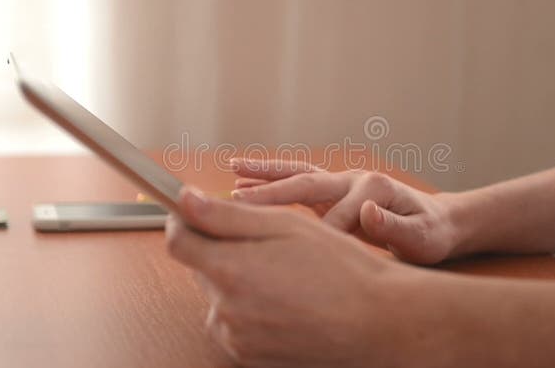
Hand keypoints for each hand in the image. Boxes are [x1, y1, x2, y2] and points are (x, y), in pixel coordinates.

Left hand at [166, 187, 409, 366]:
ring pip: (218, 295)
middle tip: (267, 245)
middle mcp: (225, 311)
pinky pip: (233, 322)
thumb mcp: (285, 225)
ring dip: (236, 280)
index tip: (196, 213)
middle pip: (200, 268)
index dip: (185, 221)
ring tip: (283, 275)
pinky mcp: (248, 356)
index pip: (177, 241)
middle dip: (222, 250)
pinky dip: (248, 308)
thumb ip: (226, 215)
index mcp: (230, 272)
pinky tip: (283, 299)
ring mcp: (236, 338)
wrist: (377, 321)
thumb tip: (184, 202)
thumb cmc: (340, 269)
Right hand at [230, 158, 464, 263]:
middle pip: (307, 183)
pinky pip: (295, 184)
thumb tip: (369, 214)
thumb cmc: (430, 234)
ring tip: (231, 171)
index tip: (294, 256)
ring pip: (296, 175)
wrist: (436, 223)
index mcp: (373, 188)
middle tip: (236, 201)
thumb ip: (396, 227)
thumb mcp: (422, 237)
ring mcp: (340, 183)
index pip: (337, 214)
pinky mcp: (331, 193)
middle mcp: (353, 179)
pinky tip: (241, 183)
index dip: (318, 234)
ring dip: (264, 174)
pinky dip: (269, 181)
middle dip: (271, 192)